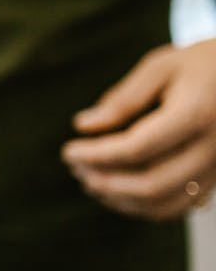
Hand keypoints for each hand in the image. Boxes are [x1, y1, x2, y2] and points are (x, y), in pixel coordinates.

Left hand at [62, 38, 215, 219]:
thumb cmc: (204, 63)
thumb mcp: (161, 67)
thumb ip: (123, 99)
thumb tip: (84, 125)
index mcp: (197, 114)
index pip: (137, 148)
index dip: (97, 155)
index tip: (68, 151)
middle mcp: (214, 148)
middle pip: (151, 184)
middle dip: (105, 181)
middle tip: (76, 168)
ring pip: (165, 204)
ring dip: (121, 199)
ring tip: (90, 180)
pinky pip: (180, 207)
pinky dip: (144, 206)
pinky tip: (117, 191)